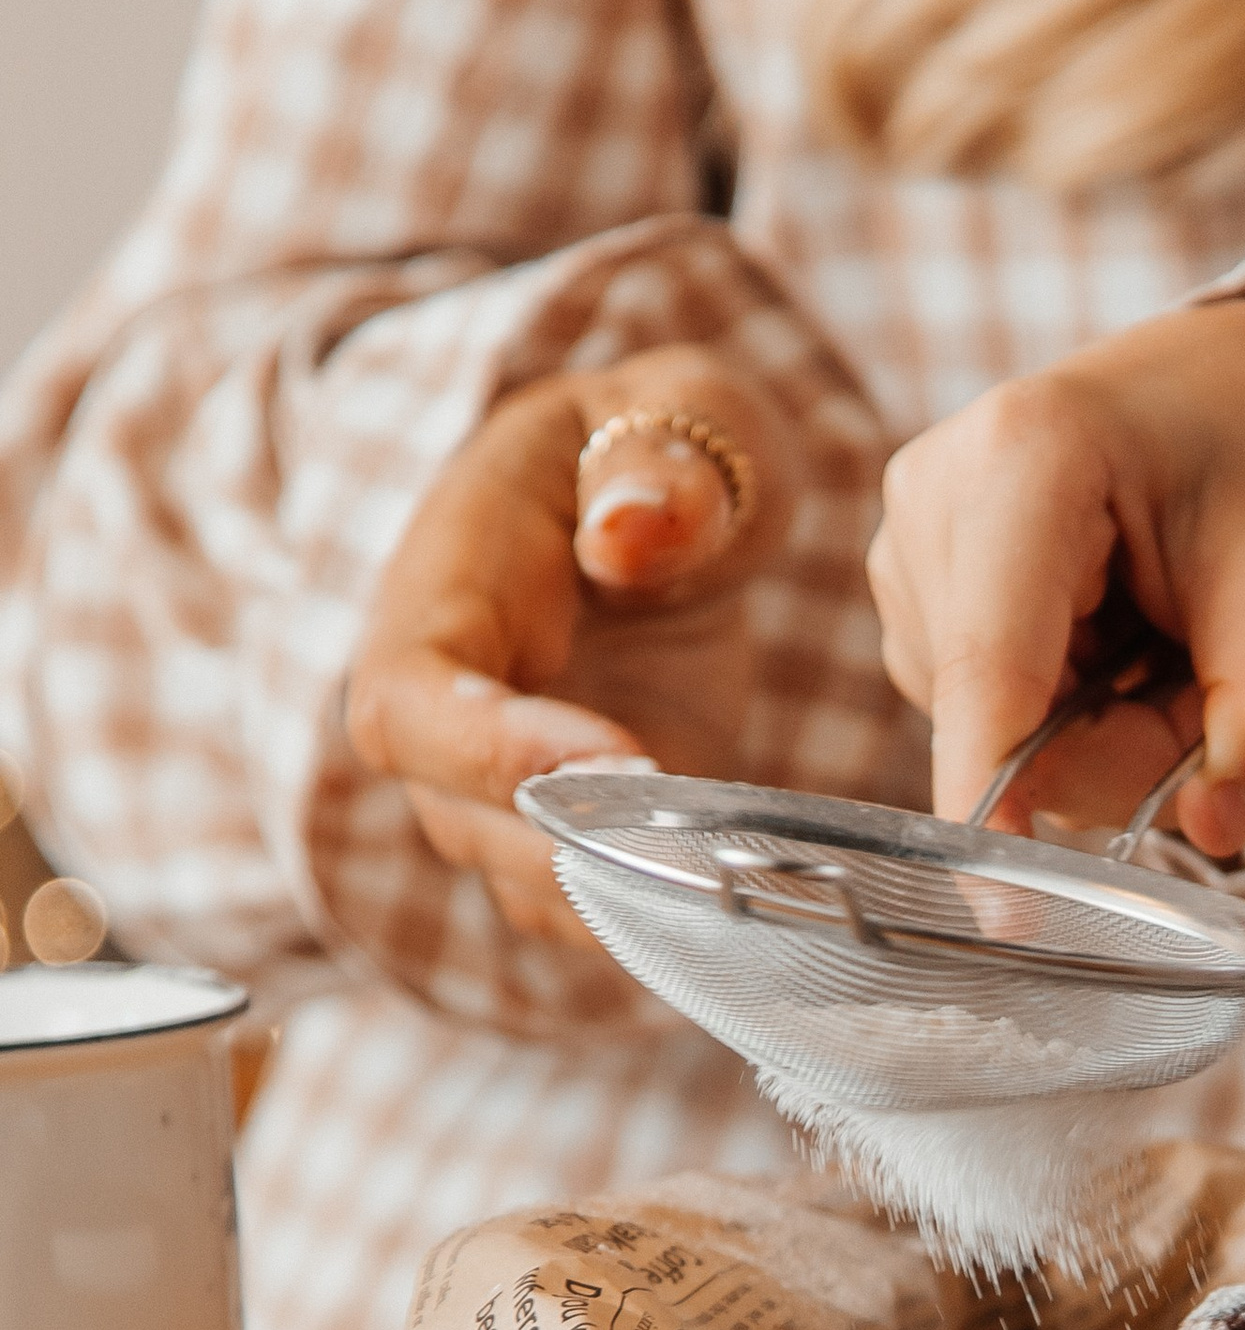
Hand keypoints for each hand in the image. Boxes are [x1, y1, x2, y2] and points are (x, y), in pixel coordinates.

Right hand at [345, 346, 801, 951]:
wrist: (661, 512)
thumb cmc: (662, 450)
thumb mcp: (685, 410)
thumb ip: (664, 460)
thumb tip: (630, 535)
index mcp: (445, 592)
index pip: (415, 702)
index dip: (494, 751)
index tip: (622, 758)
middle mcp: (447, 713)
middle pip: (464, 820)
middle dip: (580, 846)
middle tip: (706, 845)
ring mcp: (499, 790)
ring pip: (531, 884)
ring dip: (629, 895)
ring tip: (738, 879)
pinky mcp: (571, 838)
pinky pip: (593, 911)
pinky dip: (660, 920)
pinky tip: (744, 901)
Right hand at [868, 300, 1244, 861]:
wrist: (1215, 388)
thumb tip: (1214, 830)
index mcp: (1024, 459)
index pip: (996, 668)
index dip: (998, 792)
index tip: (1004, 907)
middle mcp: (931, 498)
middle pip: (1010, 729)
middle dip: (1124, 742)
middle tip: (1198, 663)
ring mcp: (903, 550)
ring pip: (998, 740)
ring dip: (1100, 728)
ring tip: (1149, 629)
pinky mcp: (906, 597)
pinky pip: (986, 724)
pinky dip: (1063, 713)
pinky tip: (1098, 633)